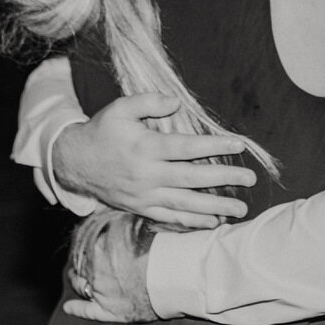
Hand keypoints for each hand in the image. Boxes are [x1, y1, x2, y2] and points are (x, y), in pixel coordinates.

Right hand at [51, 93, 256, 228]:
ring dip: (215, 206)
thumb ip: (148, 102)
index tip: (240, 144)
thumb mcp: (120, 108)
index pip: (186, 147)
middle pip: (192, 178)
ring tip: (240, 208)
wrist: (74, 162)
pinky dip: (192, 222)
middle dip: (224, 178)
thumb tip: (176, 102)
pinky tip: (214, 221)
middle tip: (250, 179)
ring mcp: (144, 195)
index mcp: (144, 147)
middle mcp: (147, 174)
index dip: (215, 145)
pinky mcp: (140, 207)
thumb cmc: (103, 131)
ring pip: (185, 203)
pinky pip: (170, 218)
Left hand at [62, 210, 158, 321]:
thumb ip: (115, 217)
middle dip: (80, 258)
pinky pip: (88, 311)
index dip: (84, 238)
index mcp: (99, 245)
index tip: (85, 237)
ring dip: (76, 280)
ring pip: (81, 284)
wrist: (176, 273)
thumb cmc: (160, 245)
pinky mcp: (110, 311)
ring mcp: (100, 290)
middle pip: (80, 262)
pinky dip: (76, 309)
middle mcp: (95, 268)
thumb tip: (101, 209)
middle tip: (80, 256)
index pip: (83, 240)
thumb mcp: (135, 221)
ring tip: (74, 277)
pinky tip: (68, 308)